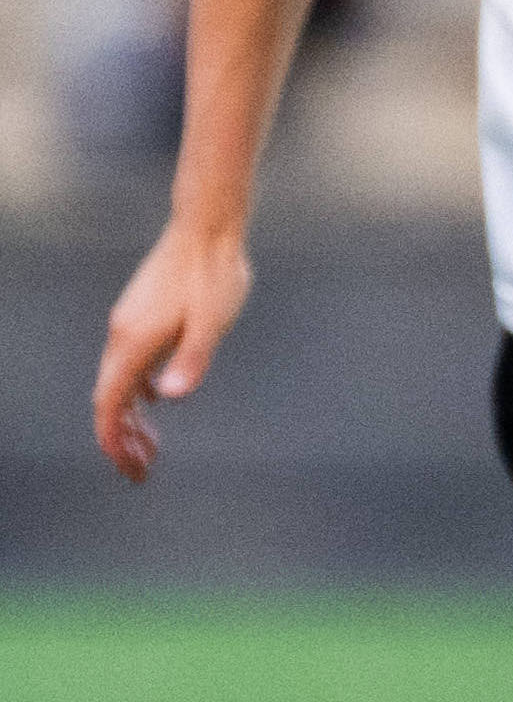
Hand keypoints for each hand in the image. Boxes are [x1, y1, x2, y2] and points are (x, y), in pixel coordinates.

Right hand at [90, 227, 251, 481]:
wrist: (207, 229)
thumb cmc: (215, 275)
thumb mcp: (211, 321)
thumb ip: (191, 359)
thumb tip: (167, 398)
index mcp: (133, 343)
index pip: (110, 405)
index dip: (115, 442)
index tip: (131, 470)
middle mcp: (121, 336)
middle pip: (110, 401)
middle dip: (122, 440)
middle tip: (143, 472)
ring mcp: (128, 325)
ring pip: (118, 383)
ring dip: (130, 418)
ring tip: (151, 447)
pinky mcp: (140, 317)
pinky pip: (130, 365)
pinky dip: (137, 391)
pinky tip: (156, 402)